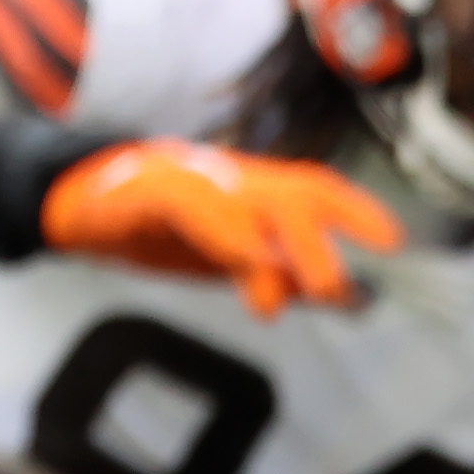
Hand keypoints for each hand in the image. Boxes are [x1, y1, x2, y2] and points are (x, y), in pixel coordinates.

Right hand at [42, 141, 400, 314]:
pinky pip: (189, 201)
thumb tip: (351, 298)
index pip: (316, 189)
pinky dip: (220, 230)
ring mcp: (188, 176)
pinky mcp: (143, 189)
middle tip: (332, 292)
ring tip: (276, 299)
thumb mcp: (230, 259)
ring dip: (270, 249)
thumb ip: (285, 273)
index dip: (357, 210)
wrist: (79, 206)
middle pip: (292, 193)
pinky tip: (239, 260)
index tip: (395, 242)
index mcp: (254, 187)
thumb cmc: (162, 231)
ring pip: (245, 198)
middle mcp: (230, 174)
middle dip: (319, 242)